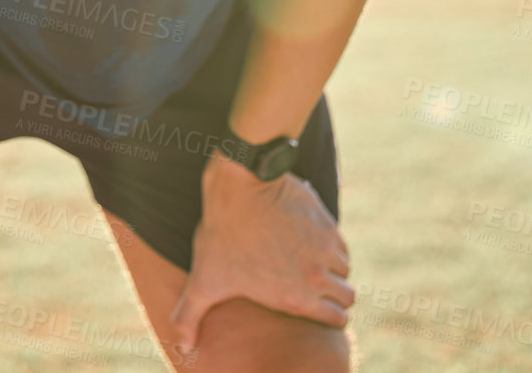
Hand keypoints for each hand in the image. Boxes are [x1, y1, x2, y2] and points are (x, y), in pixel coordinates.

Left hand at [168, 152, 353, 351]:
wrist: (242, 186)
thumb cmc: (223, 234)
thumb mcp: (203, 280)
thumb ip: (190, 315)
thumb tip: (183, 345)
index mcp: (296, 298)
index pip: (338, 320)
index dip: (329, 316)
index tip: (318, 308)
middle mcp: (318, 276)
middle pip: (348, 296)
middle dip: (335, 295)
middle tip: (315, 287)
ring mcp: (326, 248)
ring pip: (345, 268)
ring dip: (332, 268)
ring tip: (309, 263)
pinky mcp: (328, 223)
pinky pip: (341, 244)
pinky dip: (331, 246)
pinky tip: (310, 242)